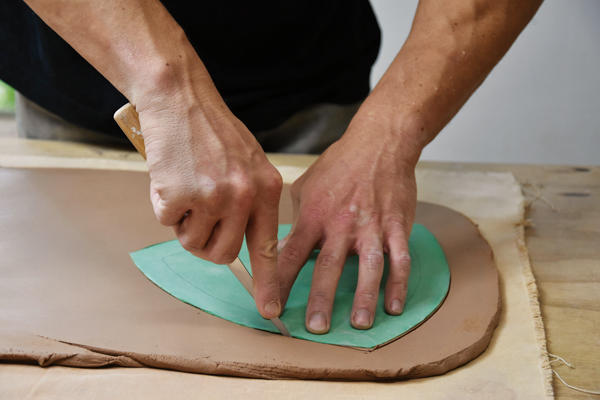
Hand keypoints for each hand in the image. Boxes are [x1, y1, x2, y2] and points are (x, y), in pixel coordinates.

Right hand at [137, 79, 282, 319]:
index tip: (270, 311)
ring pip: (194, 243)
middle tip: (199, 219)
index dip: (269, 283)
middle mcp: (244, 196)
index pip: (269, 246)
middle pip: (224, 253)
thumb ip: (251, 200)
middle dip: (208, 244)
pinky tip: (171, 178)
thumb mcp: (249, 162)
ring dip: (186, 226)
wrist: (181, 98)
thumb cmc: (213, 131)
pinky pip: (167, 223)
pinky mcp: (179, 195)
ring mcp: (212, 197)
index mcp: (267, 188)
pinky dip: (164, 206)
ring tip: (186, 191)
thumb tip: (240, 239)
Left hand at [277, 111, 419, 332]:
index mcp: (314, 215)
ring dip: (364, 297)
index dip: (278, 283)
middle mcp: (341, 223)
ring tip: (359, 324)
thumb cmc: (339, 165)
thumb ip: (296, 219)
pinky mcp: (397, 225)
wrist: (379, 143)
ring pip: (368, 267)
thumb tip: (283, 247)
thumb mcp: (305, 186)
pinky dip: (399, 284)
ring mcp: (372, 225)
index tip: (271, 308)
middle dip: (321, 299)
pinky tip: (394, 306)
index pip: (290, 254)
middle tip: (316, 327)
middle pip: (328, 266)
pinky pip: (400, 259)